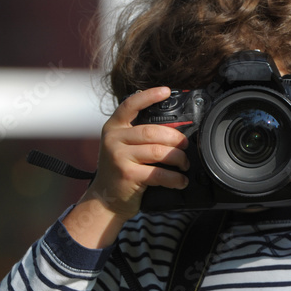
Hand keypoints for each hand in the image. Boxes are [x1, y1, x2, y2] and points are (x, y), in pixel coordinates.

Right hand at [62, 88, 189, 248]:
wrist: (105, 200)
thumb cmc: (119, 172)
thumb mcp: (121, 147)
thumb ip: (137, 135)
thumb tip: (172, 131)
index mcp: (113, 127)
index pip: (131, 105)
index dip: (149, 96)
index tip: (166, 91)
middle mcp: (114, 139)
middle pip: (153, 131)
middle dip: (176, 138)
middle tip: (185, 146)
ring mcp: (120, 157)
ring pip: (159, 151)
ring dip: (178, 158)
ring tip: (184, 164)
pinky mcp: (128, 175)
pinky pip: (159, 173)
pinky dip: (175, 178)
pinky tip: (181, 180)